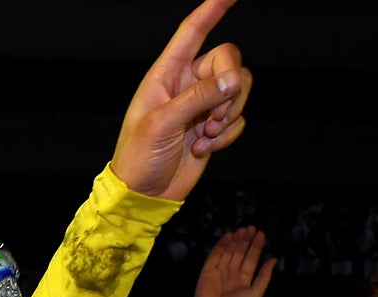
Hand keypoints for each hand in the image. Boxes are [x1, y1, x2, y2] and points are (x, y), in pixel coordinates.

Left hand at [109, 0, 250, 203]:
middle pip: (228, 60)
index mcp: (165, 75)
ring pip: (238, 87)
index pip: (192, 32)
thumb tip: (234, 79)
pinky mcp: (213, 126)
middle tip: (213, 115)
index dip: (211, 10)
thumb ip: (199, 98)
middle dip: (229, 85)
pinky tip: (203, 148)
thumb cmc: (138, 158)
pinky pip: (238, 118)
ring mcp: (202, 105)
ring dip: (230, 113)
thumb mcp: (162, 124)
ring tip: (205, 135)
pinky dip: (228, 134)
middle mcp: (186, 84)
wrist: (143, 196)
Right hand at [188, 226, 275, 296]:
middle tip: (251, 228)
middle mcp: (232, 273)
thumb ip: (265, 275)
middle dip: (246, 240)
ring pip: (229, 251)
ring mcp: (220, 271)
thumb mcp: (256, 292)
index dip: (256, 246)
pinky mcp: (208, 270)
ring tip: (242, 229)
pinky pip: (215, 254)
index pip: (251, 258)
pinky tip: (228, 235)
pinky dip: (221, 244)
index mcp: (244, 278)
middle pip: (240, 252)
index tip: (260, 234)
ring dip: (236, 240)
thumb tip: (274, 259)